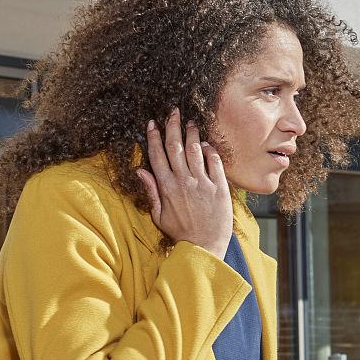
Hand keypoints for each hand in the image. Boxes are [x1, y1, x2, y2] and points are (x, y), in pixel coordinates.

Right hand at [138, 109, 232, 256]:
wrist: (204, 247)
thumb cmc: (180, 233)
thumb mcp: (158, 215)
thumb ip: (151, 191)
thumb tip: (140, 170)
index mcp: (166, 187)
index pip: (157, 155)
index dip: (154, 136)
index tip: (153, 123)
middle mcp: (183, 181)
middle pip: (175, 146)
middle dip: (173, 126)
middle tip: (174, 112)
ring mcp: (202, 183)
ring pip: (195, 150)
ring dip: (192, 133)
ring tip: (190, 122)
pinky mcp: (219, 187)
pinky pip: (214, 162)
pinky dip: (210, 150)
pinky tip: (207, 143)